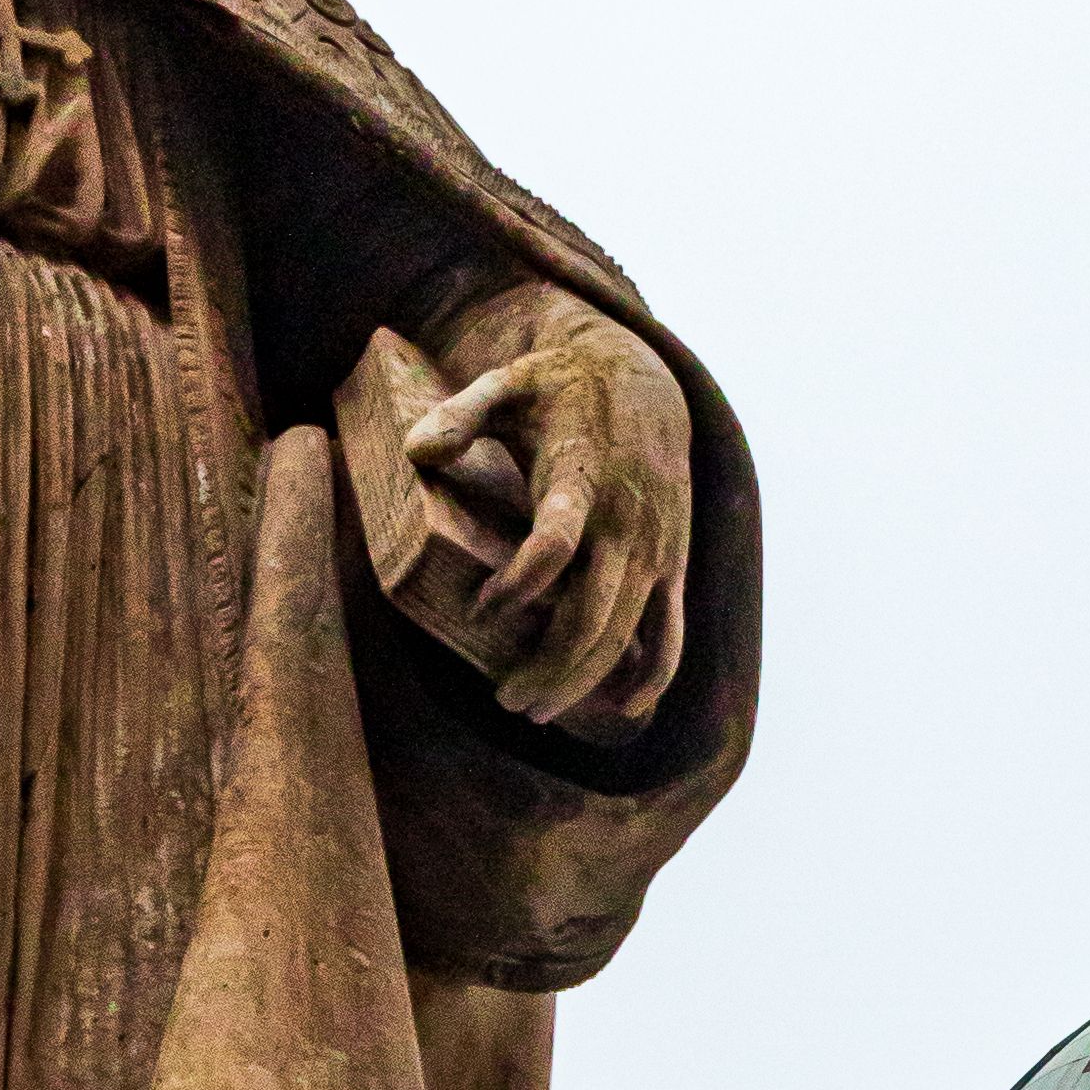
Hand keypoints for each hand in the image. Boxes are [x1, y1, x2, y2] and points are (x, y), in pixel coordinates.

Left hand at [406, 292, 692, 732]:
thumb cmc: (560, 387)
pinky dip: (654, 675)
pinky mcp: (674, 563)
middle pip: (593, 613)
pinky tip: (623, 708)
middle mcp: (626, 521)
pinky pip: (672, 631)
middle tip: (505, 700)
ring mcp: (655, 548)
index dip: (518, 584)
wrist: (649, 381)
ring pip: (625, 633)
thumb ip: (460, 414)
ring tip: (534, 708)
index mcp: (581, 476)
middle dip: (550, 665)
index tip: (479, 611)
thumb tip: (416, 452)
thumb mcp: (506, 382)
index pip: (554, 542)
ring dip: (583, 679)